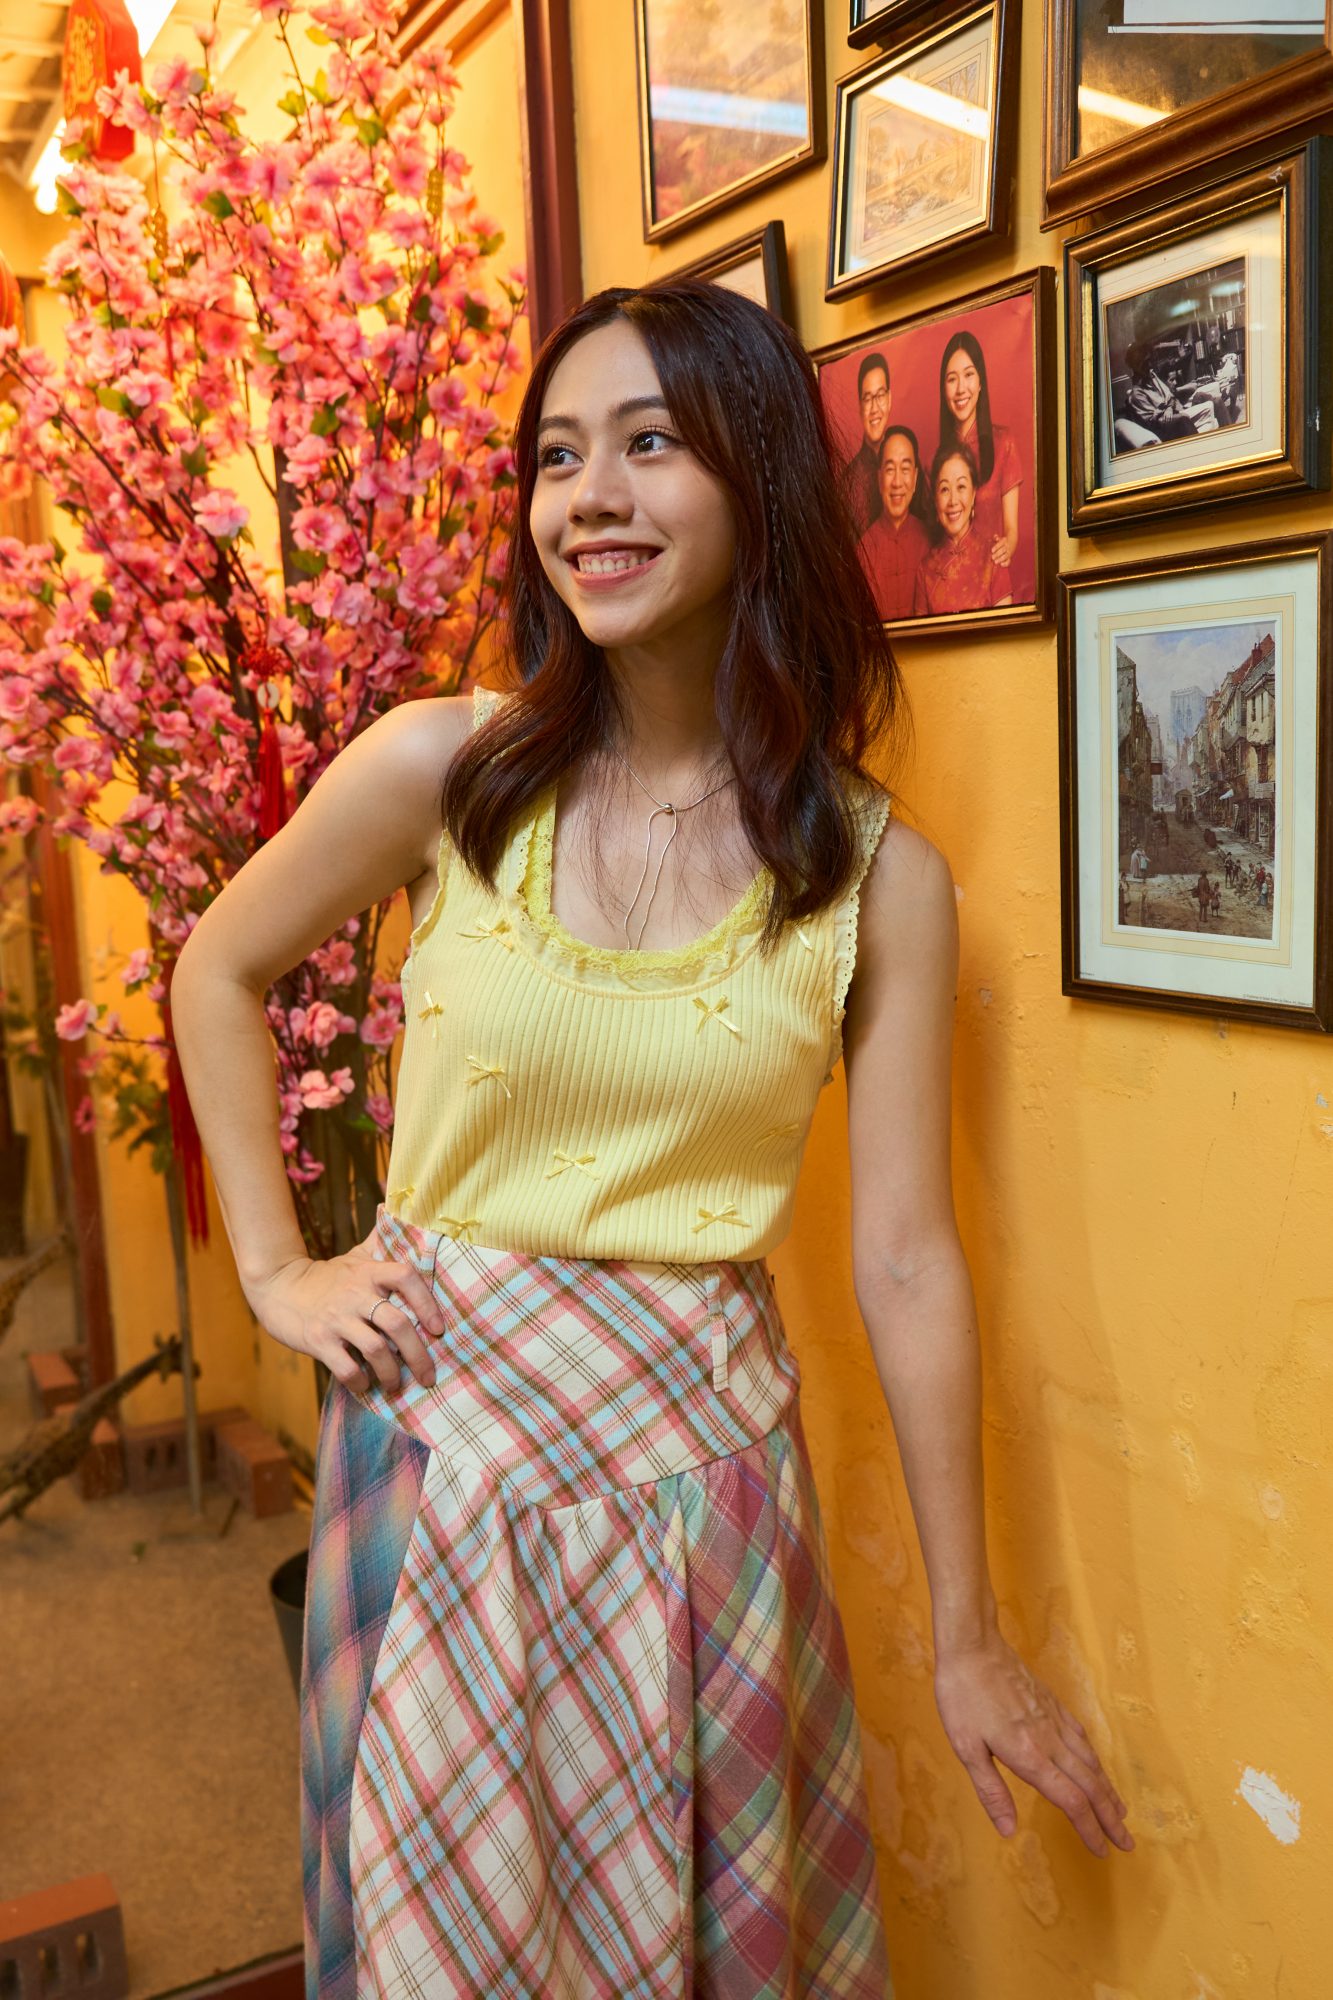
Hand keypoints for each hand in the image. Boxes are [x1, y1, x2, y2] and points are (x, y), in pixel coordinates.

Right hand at [243, 1223, 442, 1393]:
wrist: (278, 1288)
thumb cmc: (327, 1276)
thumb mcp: (356, 1256)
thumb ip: (382, 1240)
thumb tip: (399, 1209)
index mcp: (369, 1273)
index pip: (407, 1278)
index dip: (427, 1303)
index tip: (438, 1329)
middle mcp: (355, 1294)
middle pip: (398, 1324)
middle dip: (418, 1355)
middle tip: (428, 1375)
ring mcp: (337, 1318)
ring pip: (376, 1349)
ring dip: (391, 1373)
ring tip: (397, 1385)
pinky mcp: (319, 1340)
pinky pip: (347, 1367)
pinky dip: (360, 1382)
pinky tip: (365, 1386)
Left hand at [933, 1635, 1133, 1857]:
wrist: (973, 1645)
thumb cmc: (962, 1696)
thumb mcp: (966, 1747)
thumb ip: (991, 1791)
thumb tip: (1009, 1831)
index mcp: (1030, 1755)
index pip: (1070, 1801)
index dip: (1089, 1830)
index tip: (1102, 1851)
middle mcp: (1050, 1740)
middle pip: (1090, 1786)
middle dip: (1110, 1818)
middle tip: (1127, 1844)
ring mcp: (1054, 1720)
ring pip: (1091, 1762)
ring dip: (1109, 1791)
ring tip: (1120, 1813)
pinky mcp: (1052, 1704)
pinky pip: (1082, 1737)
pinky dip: (1096, 1759)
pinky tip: (1097, 1765)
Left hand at [989, 534, 1014, 566]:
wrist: (1010, 544)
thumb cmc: (1000, 542)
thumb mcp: (998, 539)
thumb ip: (995, 538)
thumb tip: (996, 536)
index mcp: (1004, 541)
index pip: (1001, 543)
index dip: (996, 547)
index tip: (992, 550)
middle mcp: (1007, 547)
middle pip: (1003, 550)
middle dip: (998, 554)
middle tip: (992, 557)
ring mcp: (1008, 553)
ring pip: (1006, 556)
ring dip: (1000, 559)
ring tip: (995, 562)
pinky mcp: (1009, 558)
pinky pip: (1008, 561)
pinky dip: (1005, 564)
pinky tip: (1001, 565)